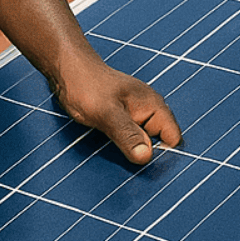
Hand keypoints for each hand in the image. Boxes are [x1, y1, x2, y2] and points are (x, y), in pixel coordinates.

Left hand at [49, 59, 183, 163]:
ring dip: (132, 155)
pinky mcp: (122, 123)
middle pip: (160, 146)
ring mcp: (135, 118)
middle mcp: (149, 113)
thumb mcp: (105, 112)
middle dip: (147, 159)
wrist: (66, 71)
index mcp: (154, 107)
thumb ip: (127, 134)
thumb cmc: (85, 84)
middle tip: (128, 169)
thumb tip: (146, 157)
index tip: (146, 169)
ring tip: (116, 162)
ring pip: (142, 146)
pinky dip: (122, 150)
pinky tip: (109, 154)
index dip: (164, 156)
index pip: (173, 140)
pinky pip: (129, 142)